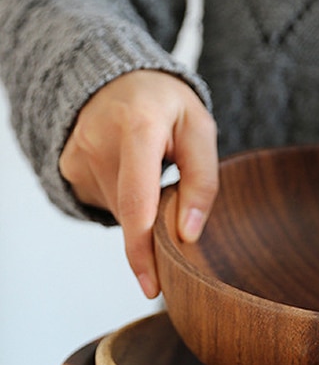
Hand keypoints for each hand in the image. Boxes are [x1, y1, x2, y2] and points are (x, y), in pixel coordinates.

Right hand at [59, 69, 218, 297]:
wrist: (117, 77)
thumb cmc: (166, 105)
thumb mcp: (200, 130)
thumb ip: (202, 182)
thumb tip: (189, 234)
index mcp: (138, 127)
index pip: (138, 202)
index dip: (143, 250)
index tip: (152, 286)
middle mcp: (99, 142)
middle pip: (132, 214)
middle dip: (157, 230)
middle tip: (176, 207)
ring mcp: (78, 157)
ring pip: (121, 213)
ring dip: (144, 210)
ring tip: (153, 172)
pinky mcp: (69, 169)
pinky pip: (108, 203)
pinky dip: (127, 201)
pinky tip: (132, 173)